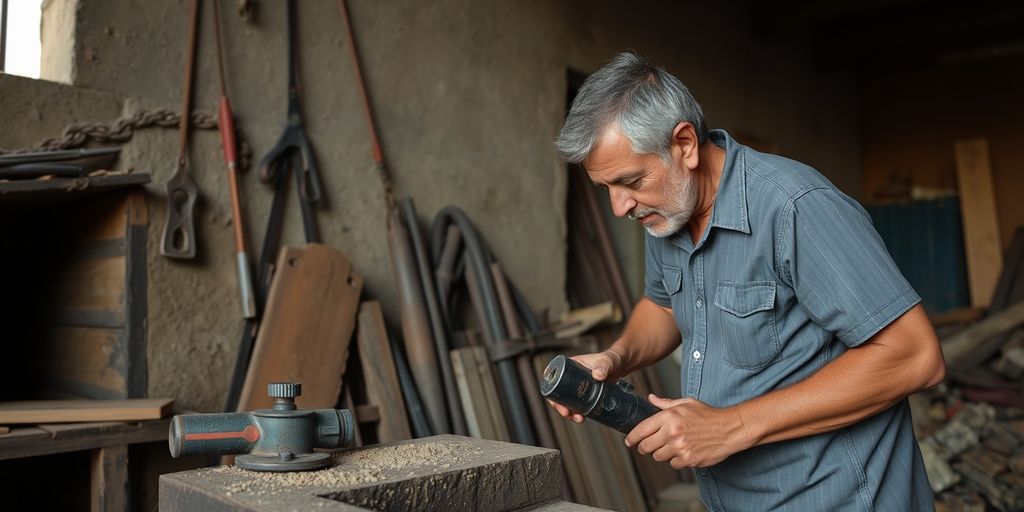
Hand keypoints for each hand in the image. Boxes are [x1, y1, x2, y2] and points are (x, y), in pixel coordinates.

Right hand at [546, 349, 624, 423]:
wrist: (622, 366)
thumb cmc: (613, 359)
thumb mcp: (607, 361)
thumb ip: (603, 366)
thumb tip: (597, 375)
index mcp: (571, 365)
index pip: (554, 374)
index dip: (549, 386)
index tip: (553, 398)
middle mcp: (571, 376)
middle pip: (557, 391)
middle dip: (558, 405)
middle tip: (566, 413)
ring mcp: (578, 386)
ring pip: (566, 400)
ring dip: (568, 411)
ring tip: (578, 418)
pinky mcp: (586, 394)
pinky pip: (577, 404)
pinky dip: (577, 412)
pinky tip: (582, 418)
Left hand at [624, 395, 750, 468]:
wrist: (729, 429)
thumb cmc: (709, 415)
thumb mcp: (686, 403)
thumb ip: (665, 403)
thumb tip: (651, 398)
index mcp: (669, 417)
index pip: (641, 429)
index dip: (632, 437)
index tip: (629, 441)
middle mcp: (672, 433)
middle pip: (646, 446)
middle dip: (645, 447)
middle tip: (648, 445)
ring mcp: (679, 448)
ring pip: (658, 457)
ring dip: (661, 453)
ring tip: (672, 445)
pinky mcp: (687, 460)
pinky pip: (672, 464)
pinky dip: (675, 460)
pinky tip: (683, 451)